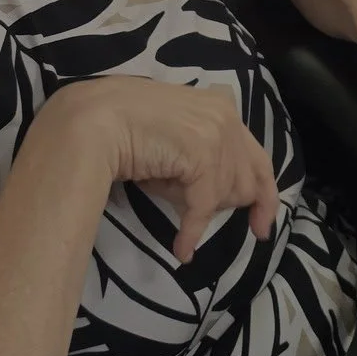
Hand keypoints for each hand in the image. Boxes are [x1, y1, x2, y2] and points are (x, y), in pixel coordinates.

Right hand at [45, 77, 278, 263]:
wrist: (92, 121)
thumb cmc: (121, 129)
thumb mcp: (173, 138)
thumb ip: (201, 156)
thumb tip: (217, 199)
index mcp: (221, 106)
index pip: (257, 157)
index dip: (264, 196)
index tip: (261, 227)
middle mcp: (226, 114)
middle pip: (247, 181)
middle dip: (222, 203)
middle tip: (187, 208)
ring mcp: (216, 132)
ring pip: (227, 195)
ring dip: (197, 207)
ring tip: (162, 191)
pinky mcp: (203, 154)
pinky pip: (204, 208)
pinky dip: (191, 232)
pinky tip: (181, 249)